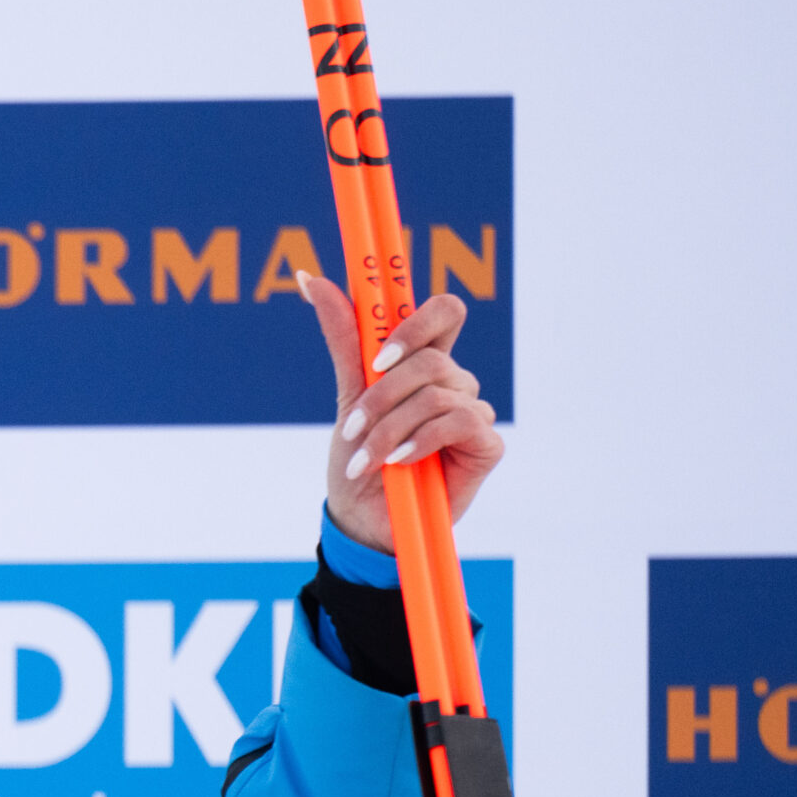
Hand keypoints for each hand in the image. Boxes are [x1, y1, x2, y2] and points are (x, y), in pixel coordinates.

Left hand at [301, 273, 503, 553]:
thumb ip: (345, 338)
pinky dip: (419, 441)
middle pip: (433, 358)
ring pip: (438, 393)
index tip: (377, 358)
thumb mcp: (348, 395)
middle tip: (353, 427)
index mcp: (424, 363)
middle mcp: (453, 382)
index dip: (416, 324)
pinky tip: (398, 463)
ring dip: (391, 427)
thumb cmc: (358, 457)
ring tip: (366, 458)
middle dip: (384, 395)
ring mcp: (473, 412)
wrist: (361, 518)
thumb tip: (310, 278)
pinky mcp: (486, 446)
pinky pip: (459, 422)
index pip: (444, 313)